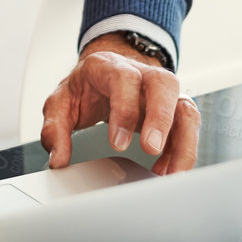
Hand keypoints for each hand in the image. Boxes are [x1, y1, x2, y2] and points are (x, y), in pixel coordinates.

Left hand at [39, 35, 200, 175]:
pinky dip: (182, 151)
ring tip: (169, 174)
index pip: (124, 79)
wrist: (102, 76)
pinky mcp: (173, 109)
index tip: (118, 144)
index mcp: (110, 67)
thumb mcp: (60, 103)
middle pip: (164, 84)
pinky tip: (168, 171)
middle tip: (151, 150)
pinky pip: (187, 127)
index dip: (124, 110)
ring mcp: (162, 91)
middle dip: (160, 118)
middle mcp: (143, 74)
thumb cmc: (84, 89)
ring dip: (183, 141)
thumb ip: (54, 128)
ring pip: (185, 107)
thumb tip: (58, 158)